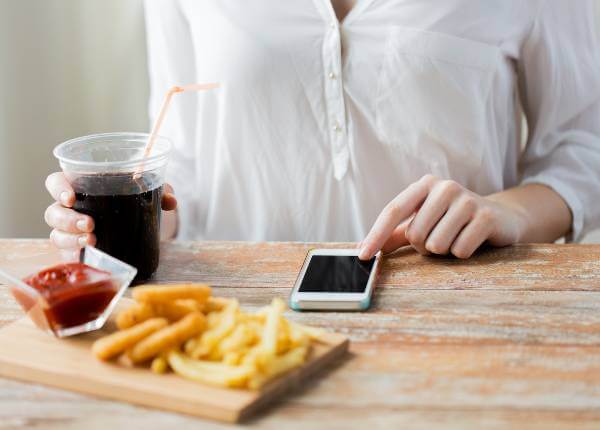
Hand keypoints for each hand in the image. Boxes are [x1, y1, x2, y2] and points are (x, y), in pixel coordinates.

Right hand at [44, 172, 177, 250]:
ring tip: (92, 240)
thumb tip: (170, 200)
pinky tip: (89, 256)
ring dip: (71, 239)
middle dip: (67, 219)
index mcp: (82, 187)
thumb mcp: (151, 192)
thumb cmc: (138, 202)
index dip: (58, 188)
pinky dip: (76, 256)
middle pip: (52, 212)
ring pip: (57, 236)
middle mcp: (71, 210)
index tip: (71, 198)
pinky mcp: (79, 252)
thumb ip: (161, 190)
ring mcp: (72, 233)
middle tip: (90, 224)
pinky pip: (68, 256)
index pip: (56, 182)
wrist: (147, 229)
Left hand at [359, 174, 528, 259]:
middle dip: (424, 246)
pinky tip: (473, 240)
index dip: (376, 234)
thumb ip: (396, 234)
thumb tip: (365, 247)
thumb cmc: (453, 222)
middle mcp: (445, 187)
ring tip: (457, 238)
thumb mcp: (424, 223)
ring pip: (437, 245)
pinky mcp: (486, 216)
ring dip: (444, 251)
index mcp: (424, 185)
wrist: (500, 217)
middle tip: (441, 238)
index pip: (393, 210)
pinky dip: (463, 253)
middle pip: (415, 234)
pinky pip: (460, 250)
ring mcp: (467, 200)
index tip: (363, 255)